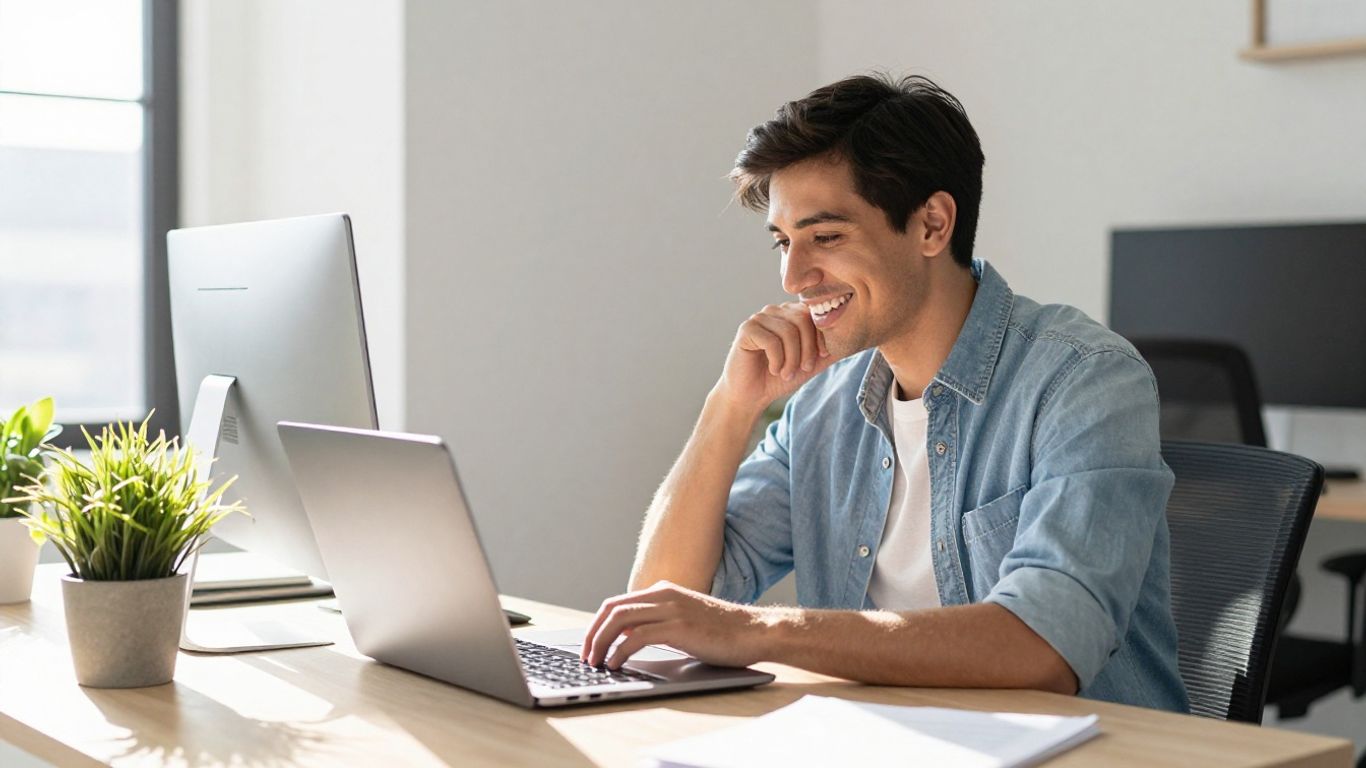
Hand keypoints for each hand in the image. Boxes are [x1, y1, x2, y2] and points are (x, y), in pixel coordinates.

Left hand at [580, 581, 766, 668]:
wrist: (755, 631)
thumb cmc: (723, 632)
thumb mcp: (684, 620)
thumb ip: (658, 623)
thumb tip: (627, 638)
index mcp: (663, 591)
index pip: (616, 603)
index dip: (597, 625)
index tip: (589, 646)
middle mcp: (663, 595)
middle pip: (611, 609)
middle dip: (592, 633)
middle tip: (586, 657)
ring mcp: (671, 609)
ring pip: (619, 620)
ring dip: (600, 642)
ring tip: (595, 663)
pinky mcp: (679, 627)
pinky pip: (637, 637)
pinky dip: (620, 651)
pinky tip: (616, 664)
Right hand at [714, 302, 838, 415]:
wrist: (751, 395)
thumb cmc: (779, 377)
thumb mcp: (810, 363)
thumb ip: (828, 351)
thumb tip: (855, 340)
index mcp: (791, 314)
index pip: (815, 315)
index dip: (822, 338)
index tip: (820, 358)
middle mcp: (775, 311)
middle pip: (803, 320)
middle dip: (808, 349)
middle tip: (803, 369)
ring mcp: (759, 318)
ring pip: (788, 332)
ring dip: (792, 359)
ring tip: (786, 373)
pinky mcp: (747, 329)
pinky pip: (771, 341)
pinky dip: (777, 361)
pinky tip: (773, 369)